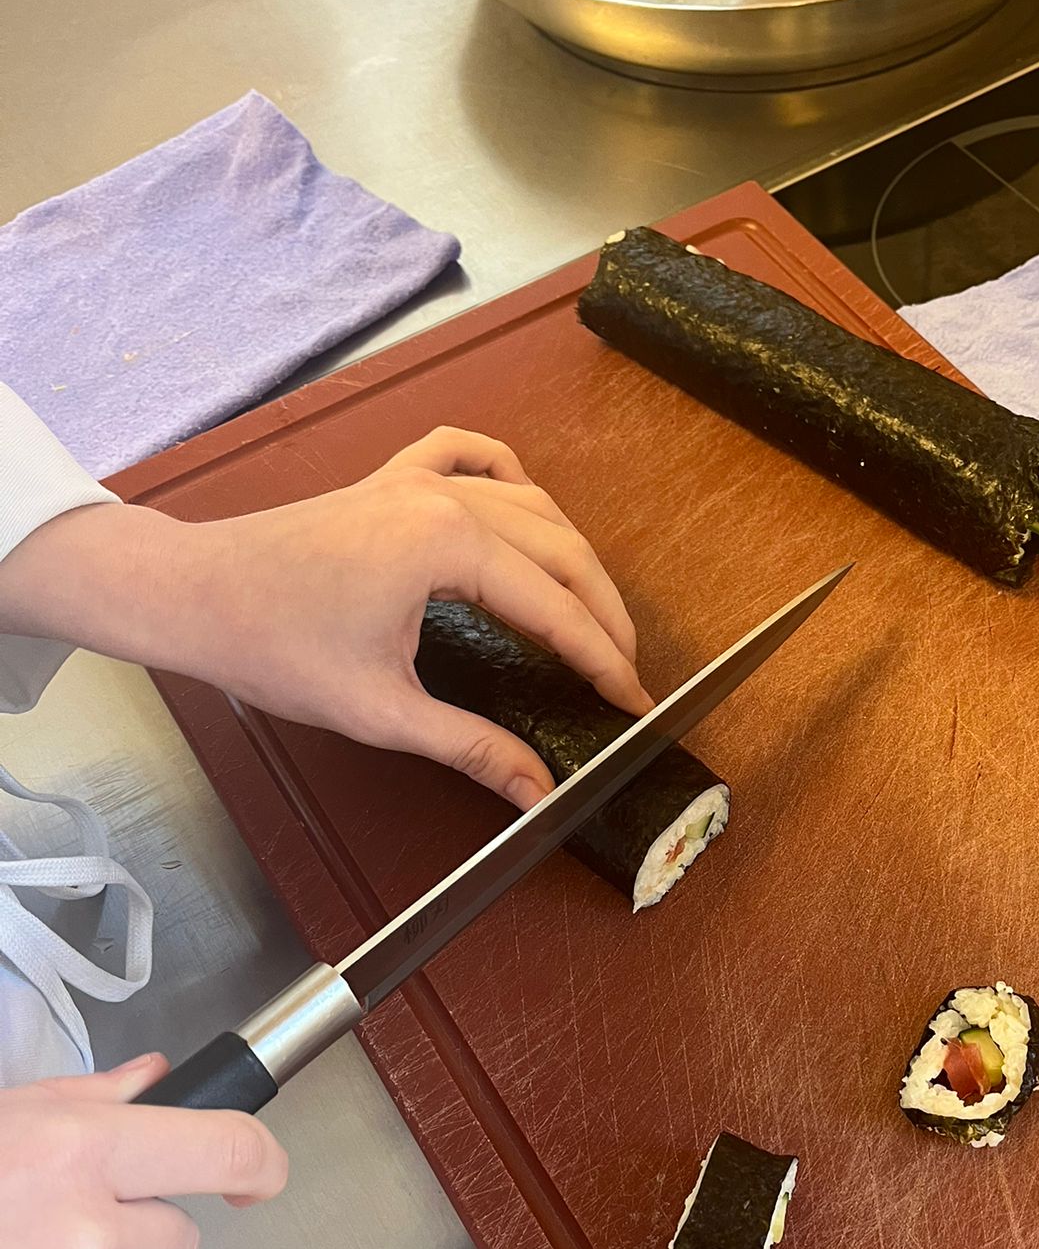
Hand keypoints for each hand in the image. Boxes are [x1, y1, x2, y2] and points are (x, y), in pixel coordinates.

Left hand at [0, 428, 652, 809]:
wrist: (193, 594)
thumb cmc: (272, 646)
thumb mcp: (383, 712)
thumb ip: (473, 748)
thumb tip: (538, 792)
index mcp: (447, 547)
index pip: (556, 610)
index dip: (604, 661)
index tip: (635, 701)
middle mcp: (443, 499)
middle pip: (561, 551)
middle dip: (603, 614)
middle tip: (625, 670)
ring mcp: (416, 481)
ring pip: (530, 505)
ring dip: (572, 556)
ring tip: (592, 613)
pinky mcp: (389, 481)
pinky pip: (468, 456)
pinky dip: (507, 474)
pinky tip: (525, 501)